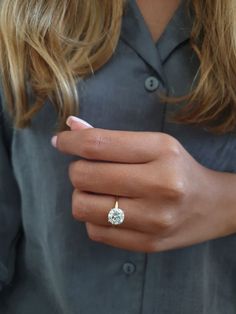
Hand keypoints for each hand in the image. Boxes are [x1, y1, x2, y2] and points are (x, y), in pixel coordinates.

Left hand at [52, 117, 234, 251]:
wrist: (211, 206)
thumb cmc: (179, 169)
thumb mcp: (153, 144)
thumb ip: (110, 137)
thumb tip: (72, 126)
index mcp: (162, 152)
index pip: (98, 145)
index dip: (70, 141)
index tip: (60, 141)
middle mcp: (160, 186)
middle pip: (84, 176)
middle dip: (77, 170)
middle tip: (88, 169)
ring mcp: (153, 220)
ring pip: (82, 206)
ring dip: (82, 195)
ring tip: (98, 191)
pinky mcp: (147, 244)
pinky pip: (94, 231)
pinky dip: (94, 217)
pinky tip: (109, 210)